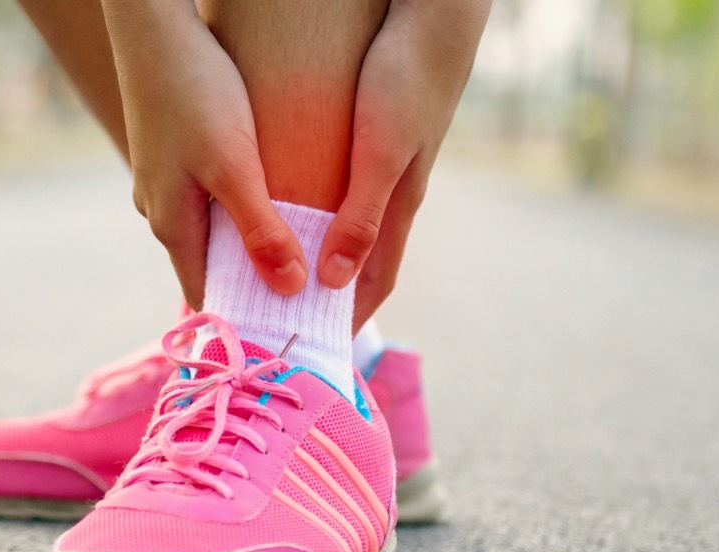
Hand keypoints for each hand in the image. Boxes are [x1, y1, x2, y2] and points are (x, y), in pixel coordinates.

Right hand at [101, 1, 306, 308]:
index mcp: (172, 226)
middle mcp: (161, 211)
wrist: (153, 29)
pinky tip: (268, 202)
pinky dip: (238, 212)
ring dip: (247, 245)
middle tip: (303, 300)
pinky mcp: (173, 156)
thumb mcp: (234, 167)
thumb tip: (290, 288)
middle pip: (211, 266)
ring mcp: (163, 183)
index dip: (245, 319)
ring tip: (295, 255)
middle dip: (251, 284)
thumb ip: (261, 230)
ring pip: (210, 231)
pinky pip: (209, 200)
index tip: (287, 333)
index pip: (208, 296)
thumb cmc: (194, 93)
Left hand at [316, 1, 491, 330]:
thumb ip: (360, 217)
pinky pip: (344, 199)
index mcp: (398, 209)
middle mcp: (393, 197)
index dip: (348, 320)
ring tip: (285, 284)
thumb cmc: (406, 84)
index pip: (374, 283)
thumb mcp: (380, 155)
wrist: (434, 24)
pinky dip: (321, 223)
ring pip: (350, 234)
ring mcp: (385, 172)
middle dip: (331, 301)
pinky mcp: (373, 145)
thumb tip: (332, 280)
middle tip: (292, 325)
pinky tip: (297, 219)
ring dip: (324, 263)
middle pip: (359, 266)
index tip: (317, 351)